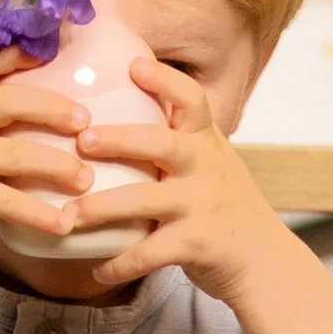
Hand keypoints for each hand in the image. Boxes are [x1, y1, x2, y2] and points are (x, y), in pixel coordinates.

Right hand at [0, 47, 98, 267]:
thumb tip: (57, 100)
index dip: (18, 51)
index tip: (52, 46)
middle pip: (8, 101)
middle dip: (52, 108)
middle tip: (85, 122)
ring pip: (16, 153)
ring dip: (58, 166)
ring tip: (86, 178)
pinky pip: (9, 201)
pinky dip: (40, 214)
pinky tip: (64, 223)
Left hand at [65, 58, 287, 302]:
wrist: (265, 261)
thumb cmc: (223, 204)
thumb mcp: (209, 162)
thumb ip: (174, 139)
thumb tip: (108, 110)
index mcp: (205, 142)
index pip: (192, 100)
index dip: (165, 81)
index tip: (134, 65)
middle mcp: (205, 168)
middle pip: (160, 144)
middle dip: (118, 139)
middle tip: (82, 140)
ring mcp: (202, 206)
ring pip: (144, 200)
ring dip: (100, 208)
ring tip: (67, 216)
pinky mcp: (196, 244)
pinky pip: (149, 252)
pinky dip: (120, 262)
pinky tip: (96, 268)